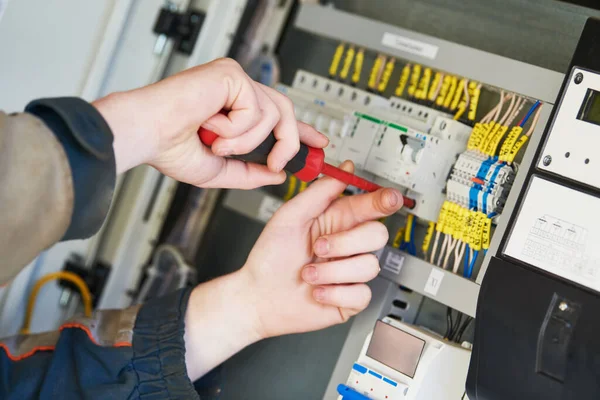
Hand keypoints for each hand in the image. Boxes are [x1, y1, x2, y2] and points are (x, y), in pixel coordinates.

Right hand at [93, 58, 327, 188]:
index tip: (319, 142)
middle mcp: (237, 91)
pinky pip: (255, 110)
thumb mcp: (219, 170)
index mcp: (234, 109)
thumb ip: (250, 173)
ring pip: (273, 114)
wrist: (146, 134)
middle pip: (285, 110)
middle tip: (279, 163)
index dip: (301, 129)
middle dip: (290, 141)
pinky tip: (210, 125)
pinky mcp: (232, 75)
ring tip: (217, 144)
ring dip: (247, 141)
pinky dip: (235, 129)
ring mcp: (235, 80)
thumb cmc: (169, 147)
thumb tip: (278, 174)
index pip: (278, 114)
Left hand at [242, 161, 401, 336]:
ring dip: (332, 272)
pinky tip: (317, 292)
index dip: (383, 201)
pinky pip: (362, 294)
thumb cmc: (270, 257)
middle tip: (318, 248)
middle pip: (377, 234)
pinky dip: (335, 293)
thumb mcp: (290, 216)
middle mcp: (347, 246)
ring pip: (369, 266)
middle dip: (346, 242)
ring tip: (308, 274)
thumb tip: (345, 168)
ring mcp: (350, 273)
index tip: (389, 198)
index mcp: (337, 221)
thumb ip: (320, 191)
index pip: (370, 207)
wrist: (258, 296)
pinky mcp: (350, 299)